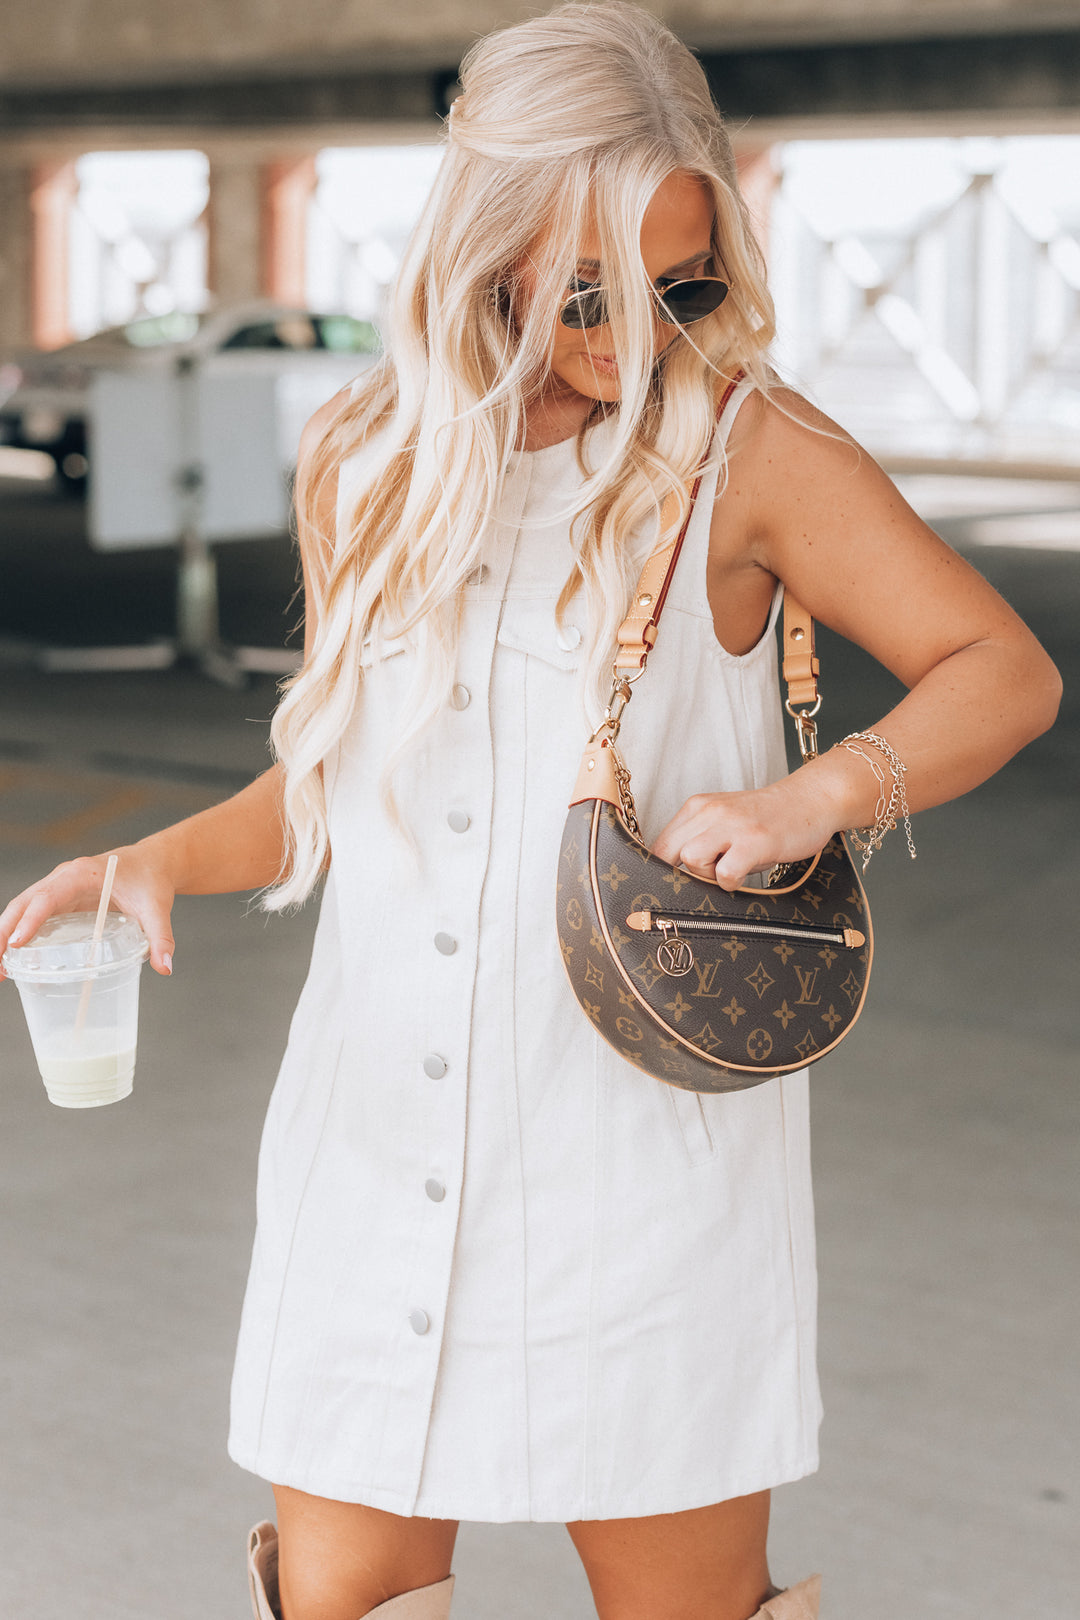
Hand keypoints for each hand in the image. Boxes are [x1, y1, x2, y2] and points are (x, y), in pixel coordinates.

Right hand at [0, 844, 176, 978]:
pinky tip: (17, 963)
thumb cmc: (151, 880)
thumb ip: (161, 936)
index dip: (30, 920)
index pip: (47, 897)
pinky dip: (20, 937)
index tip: (17, 944)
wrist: (152, 864)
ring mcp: (58, 889)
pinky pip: (33, 917)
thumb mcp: (157, 907)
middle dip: (5, 933)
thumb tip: (165, 967)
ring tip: (1, 972)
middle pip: (23, 904)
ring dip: (6, 937)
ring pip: (22, 911)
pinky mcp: (60, 901)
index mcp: (81, 875)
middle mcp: (62, 879)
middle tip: (0, 968)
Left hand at [650, 777, 840, 891]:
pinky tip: (747, 872)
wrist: (810, 799)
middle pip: (669, 853)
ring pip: (692, 860)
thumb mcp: (725, 820)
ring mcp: (732, 825)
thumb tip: (674, 874)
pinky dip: (733, 882)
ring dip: (709, 875)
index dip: (664, 868)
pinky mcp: (754, 841)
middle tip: (712, 872)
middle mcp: (710, 811)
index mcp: (698, 806)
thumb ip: (699, 838)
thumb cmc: (767, 818)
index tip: (677, 880)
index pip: (660, 844)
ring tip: (732, 867)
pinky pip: (725, 874)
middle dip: (686, 872)